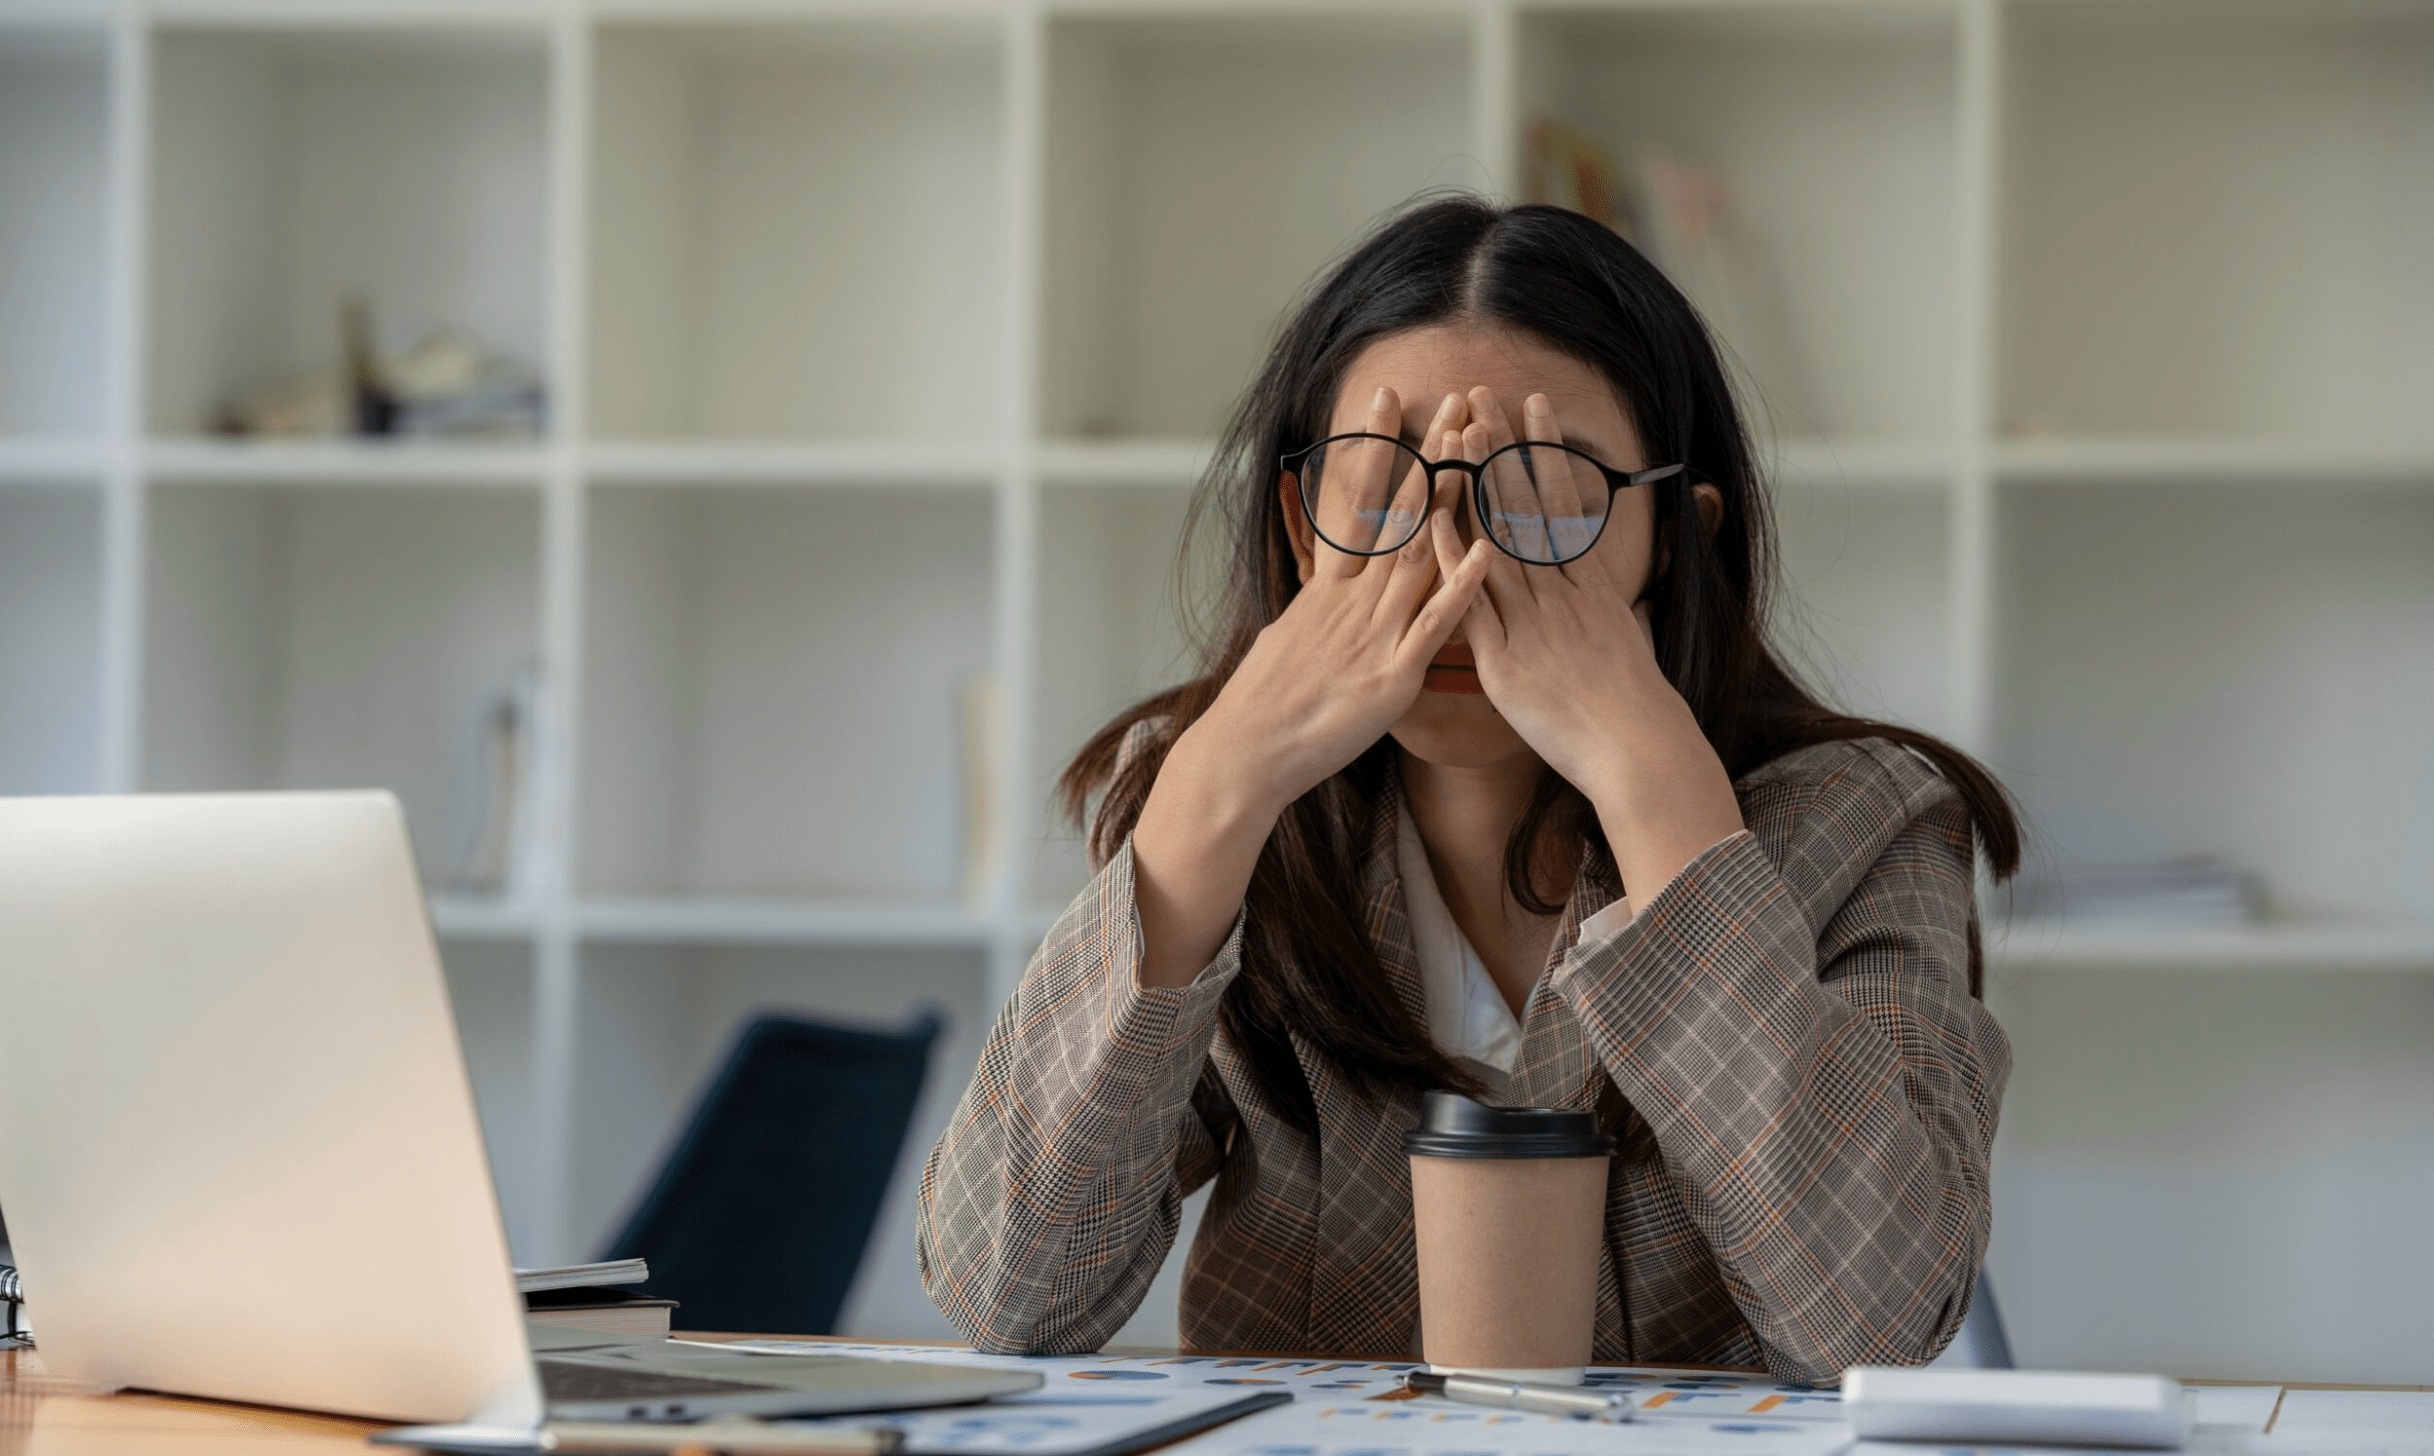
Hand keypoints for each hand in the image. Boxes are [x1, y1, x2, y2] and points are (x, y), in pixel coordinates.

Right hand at [1189, 386, 1491, 814]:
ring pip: (1421, 552)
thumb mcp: (1288, 638)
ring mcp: (1373, 633)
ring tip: (1478, 447)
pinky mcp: (1392, 676)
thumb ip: (1319, 608)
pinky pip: (1434, 625)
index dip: (1376, 446)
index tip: (1390, 396)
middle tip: (1456, 399)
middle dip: (1431, 454)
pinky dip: (1461, 587)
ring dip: (1453, 498)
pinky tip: (1487, 550)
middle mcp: (1352, 600)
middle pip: (1400, 513)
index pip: (1357, 501)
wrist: (1245, 754)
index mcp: (1329, 589)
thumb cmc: (1264, 706)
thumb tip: (1325, 589)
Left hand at [1433, 387, 1742, 907]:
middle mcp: (1561, 592)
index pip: (1562, 502)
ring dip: (1476, 483)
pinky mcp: (1505, 658)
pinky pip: (1472, 600)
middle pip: (1526, 506)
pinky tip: (1431, 520)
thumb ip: (1610, 608)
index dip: (1543, 453)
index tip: (1531, 408)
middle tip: (1481, 395)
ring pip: (1498, 537)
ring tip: (1456, 431)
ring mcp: (1532, 621)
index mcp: (1590, 585)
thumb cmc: (1635, 707)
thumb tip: (1611, 589)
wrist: (1637, 750)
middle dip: (1503, 448)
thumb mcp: (1630, 640)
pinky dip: (1452, 559)